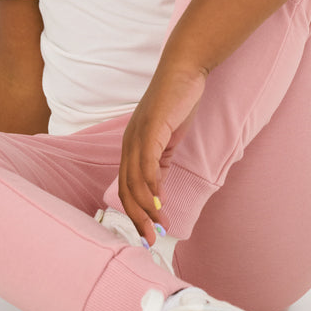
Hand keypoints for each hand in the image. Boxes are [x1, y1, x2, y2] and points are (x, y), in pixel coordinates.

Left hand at [119, 63, 206, 244]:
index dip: (134, 211)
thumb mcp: (167, 137)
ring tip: (157, 225)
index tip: (146, 232)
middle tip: (148, 239)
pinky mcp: (151, 128)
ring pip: (134, 180)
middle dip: (136, 217)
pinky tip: (159, 200)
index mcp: (131, 146)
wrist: (184, 71)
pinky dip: (151, 185)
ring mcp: (138, 135)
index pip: (126, 186)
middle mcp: (129, 143)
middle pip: (126, 188)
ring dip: (145, 207)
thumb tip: (158, 188)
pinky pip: (147, 163)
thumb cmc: (177, 101)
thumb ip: (160, 161)